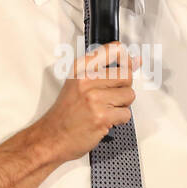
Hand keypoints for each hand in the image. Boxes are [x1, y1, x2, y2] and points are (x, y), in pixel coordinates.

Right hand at [37, 41, 139, 163]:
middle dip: (124, 88)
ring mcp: (94, 98)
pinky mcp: (101, 116)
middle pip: (126, 75)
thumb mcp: (78, 84)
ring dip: (122, 105)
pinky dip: (119, 120)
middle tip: (111, 97)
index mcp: (80, 69)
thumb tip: (135, 61)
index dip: (126, 58)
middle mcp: (86, 80)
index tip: (129, 64)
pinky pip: (126, 114)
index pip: (113, 50)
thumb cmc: (64, 114)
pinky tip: (105, 120)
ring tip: (106, 109)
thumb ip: (106, 71)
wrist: (51, 138)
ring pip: (129, 95)